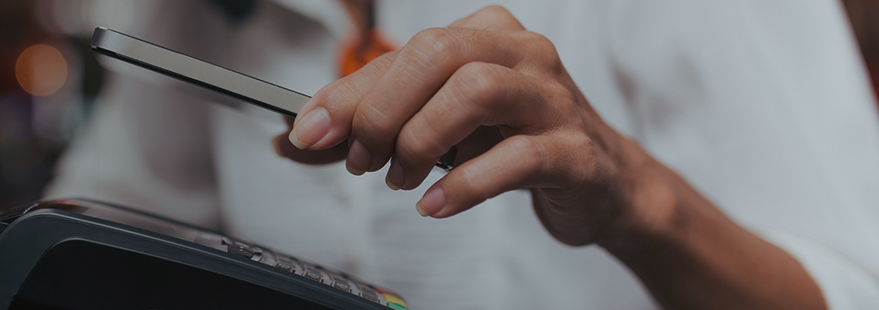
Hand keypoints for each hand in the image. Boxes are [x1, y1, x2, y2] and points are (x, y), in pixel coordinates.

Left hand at [281, 6, 825, 308]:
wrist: (602, 182)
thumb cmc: (511, 144)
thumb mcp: (435, 130)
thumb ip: (366, 132)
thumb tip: (294, 140)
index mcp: (484, 33)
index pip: (402, 52)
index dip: (346, 93)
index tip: (306, 131)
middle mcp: (522, 53)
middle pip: (438, 56)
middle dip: (382, 111)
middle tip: (359, 159)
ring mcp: (553, 99)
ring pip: (476, 90)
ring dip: (421, 140)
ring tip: (400, 179)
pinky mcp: (576, 150)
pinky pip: (516, 157)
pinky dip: (462, 184)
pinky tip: (434, 204)